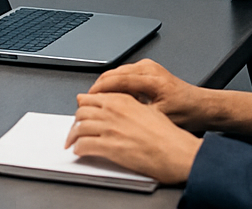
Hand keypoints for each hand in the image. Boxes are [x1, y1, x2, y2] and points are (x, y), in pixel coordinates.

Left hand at [64, 92, 200, 185]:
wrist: (178, 153)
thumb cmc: (169, 137)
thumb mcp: (149, 111)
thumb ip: (130, 106)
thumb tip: (118, 107)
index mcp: (123, 100)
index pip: (92, 97)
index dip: (83, 106)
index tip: (81, 111)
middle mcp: (114, 111)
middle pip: (82, 111)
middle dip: (76, 121)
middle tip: (75, 128)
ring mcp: (111, 128)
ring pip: (79, 127)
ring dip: (73, 136)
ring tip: (73, 141)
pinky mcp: (110, 147)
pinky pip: (84, 145)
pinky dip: (79, 148)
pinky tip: (80, 151)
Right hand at [87, 59, 251, 138]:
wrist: (203, 106)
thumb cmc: (187, 113)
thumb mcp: (159, 118)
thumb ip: (135, 114)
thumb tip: (114, 117)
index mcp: (151, 79)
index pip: (116, 80)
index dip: (98, 91)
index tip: (87, 100)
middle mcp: (149, 68)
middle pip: (113, 73)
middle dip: (98, 88)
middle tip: (87, 102)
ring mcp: (148, 66)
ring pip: (117, 72)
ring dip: (106, 85)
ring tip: (98, 101)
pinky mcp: (148, 68)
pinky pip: (125, 73)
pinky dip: (115, 83)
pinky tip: (114, 96)